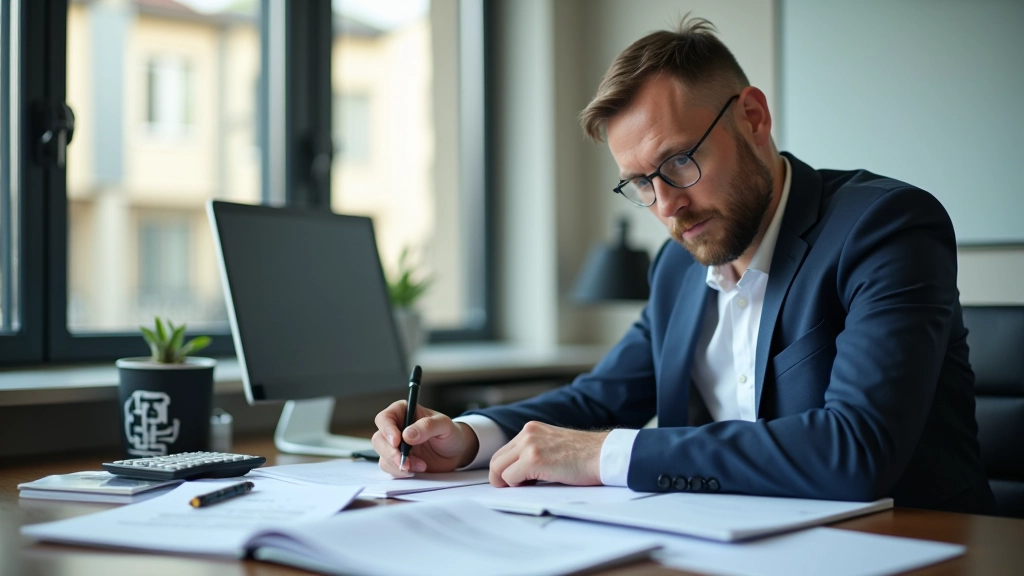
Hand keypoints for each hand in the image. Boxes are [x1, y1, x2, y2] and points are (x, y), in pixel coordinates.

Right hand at [372, 401, 479, 476]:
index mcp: (403, 412)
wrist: (455, 452)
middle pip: (379, 438)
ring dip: (398, 464)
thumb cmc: (450, 433)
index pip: (385, 418)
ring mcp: (395, 445)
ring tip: (420, 465)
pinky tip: (417, 469)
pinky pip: (389, 467)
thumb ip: (427, 426)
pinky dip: (401, 471)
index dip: (387, 430)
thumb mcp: (444, 425)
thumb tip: (407, 434)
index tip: (397, 441)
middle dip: (390, 452)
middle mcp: (396, 427)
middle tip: (405, 461)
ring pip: (383, 455)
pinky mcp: (397, 460)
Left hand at [489, 421, 607, 486]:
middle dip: (502, 478)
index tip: (514, 480)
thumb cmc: (586, 456)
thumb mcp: (554, 444)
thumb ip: (535, 450)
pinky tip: (536, 485)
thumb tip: (517, 471)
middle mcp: (528, 433)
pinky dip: (518, 486)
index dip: (506, 469)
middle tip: (517, 488)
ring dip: (510, 483)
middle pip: (497, 460)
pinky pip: (510, 478)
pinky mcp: (534, 460)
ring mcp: (529, 445)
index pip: (504, 451)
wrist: (604, 455)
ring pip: (499, 469)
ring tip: (529, 486)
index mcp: (532, 429)